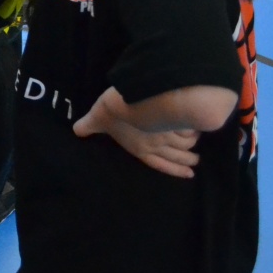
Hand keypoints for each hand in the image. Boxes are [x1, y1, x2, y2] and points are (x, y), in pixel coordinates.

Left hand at [73, 87, 202, 177]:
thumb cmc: (113, 112)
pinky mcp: (178, 120)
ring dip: (191, 147)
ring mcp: (170, 134)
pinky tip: (196, 130)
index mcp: (140, 148)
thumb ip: (87, 125)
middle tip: (194, 163)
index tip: (189, 174)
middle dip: (187, 160)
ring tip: (196, 148)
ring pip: (186, 144)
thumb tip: (76, 130)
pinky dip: (193, 131)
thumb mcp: (96, 118)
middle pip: (177, 156)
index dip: (173, 170)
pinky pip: (189, 130)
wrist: (133, 99)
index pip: (159, 163)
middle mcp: (158, 145)